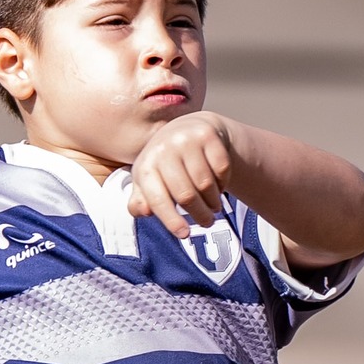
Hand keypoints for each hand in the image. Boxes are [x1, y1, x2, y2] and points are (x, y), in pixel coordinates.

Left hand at [126, 110, 238, 237]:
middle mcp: (164, 149)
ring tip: (213, 205)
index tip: (184, 234)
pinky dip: (222, 182)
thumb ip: (141, 200)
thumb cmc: (166, 164)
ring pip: (206, 184)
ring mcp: (186, 139)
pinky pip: (221, 169)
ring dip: (213, 201)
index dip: (171, 220)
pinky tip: (217, 184)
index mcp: (145, 165)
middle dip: (200, 214)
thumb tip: (142, 211)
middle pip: (186, 195)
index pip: (157, 199)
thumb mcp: (149, 181)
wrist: (190, 128)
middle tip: (207, 222)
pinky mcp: (208, 134)